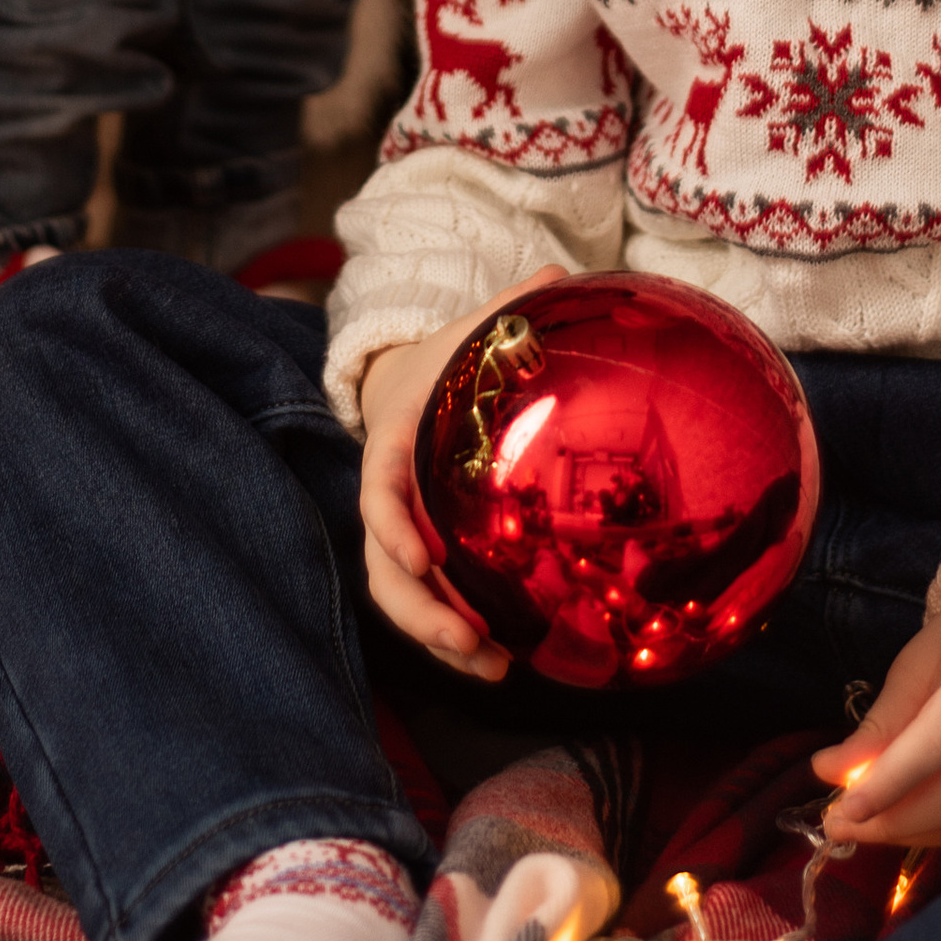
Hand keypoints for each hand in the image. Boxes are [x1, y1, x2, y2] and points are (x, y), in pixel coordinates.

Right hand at [357, 262, 573, 677]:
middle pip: (383, 566)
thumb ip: (509, 308)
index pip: (378, 489)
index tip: (422, 555)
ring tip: (492, 668)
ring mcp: (399, 531)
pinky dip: (456, 636)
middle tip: (467, 642)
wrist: (409, 385)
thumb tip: (563, 272)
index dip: (391, 525)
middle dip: (418, 611)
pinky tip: (503, 661)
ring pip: (399, 596)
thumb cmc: (447, 360)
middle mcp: (387, 496)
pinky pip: (426, 603)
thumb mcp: (472, 330)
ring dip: (438, 638)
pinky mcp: (422, 554)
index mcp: (392, 442)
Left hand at [814, 590, 940, 849]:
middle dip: (893, 821)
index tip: (839, 811)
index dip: (885, 786)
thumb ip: (880, 723)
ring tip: (866, 829)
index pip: (934, 747)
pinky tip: (911, 824)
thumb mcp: (917, 663)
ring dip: (915, 833)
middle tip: (841, 827)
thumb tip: (830, 772)